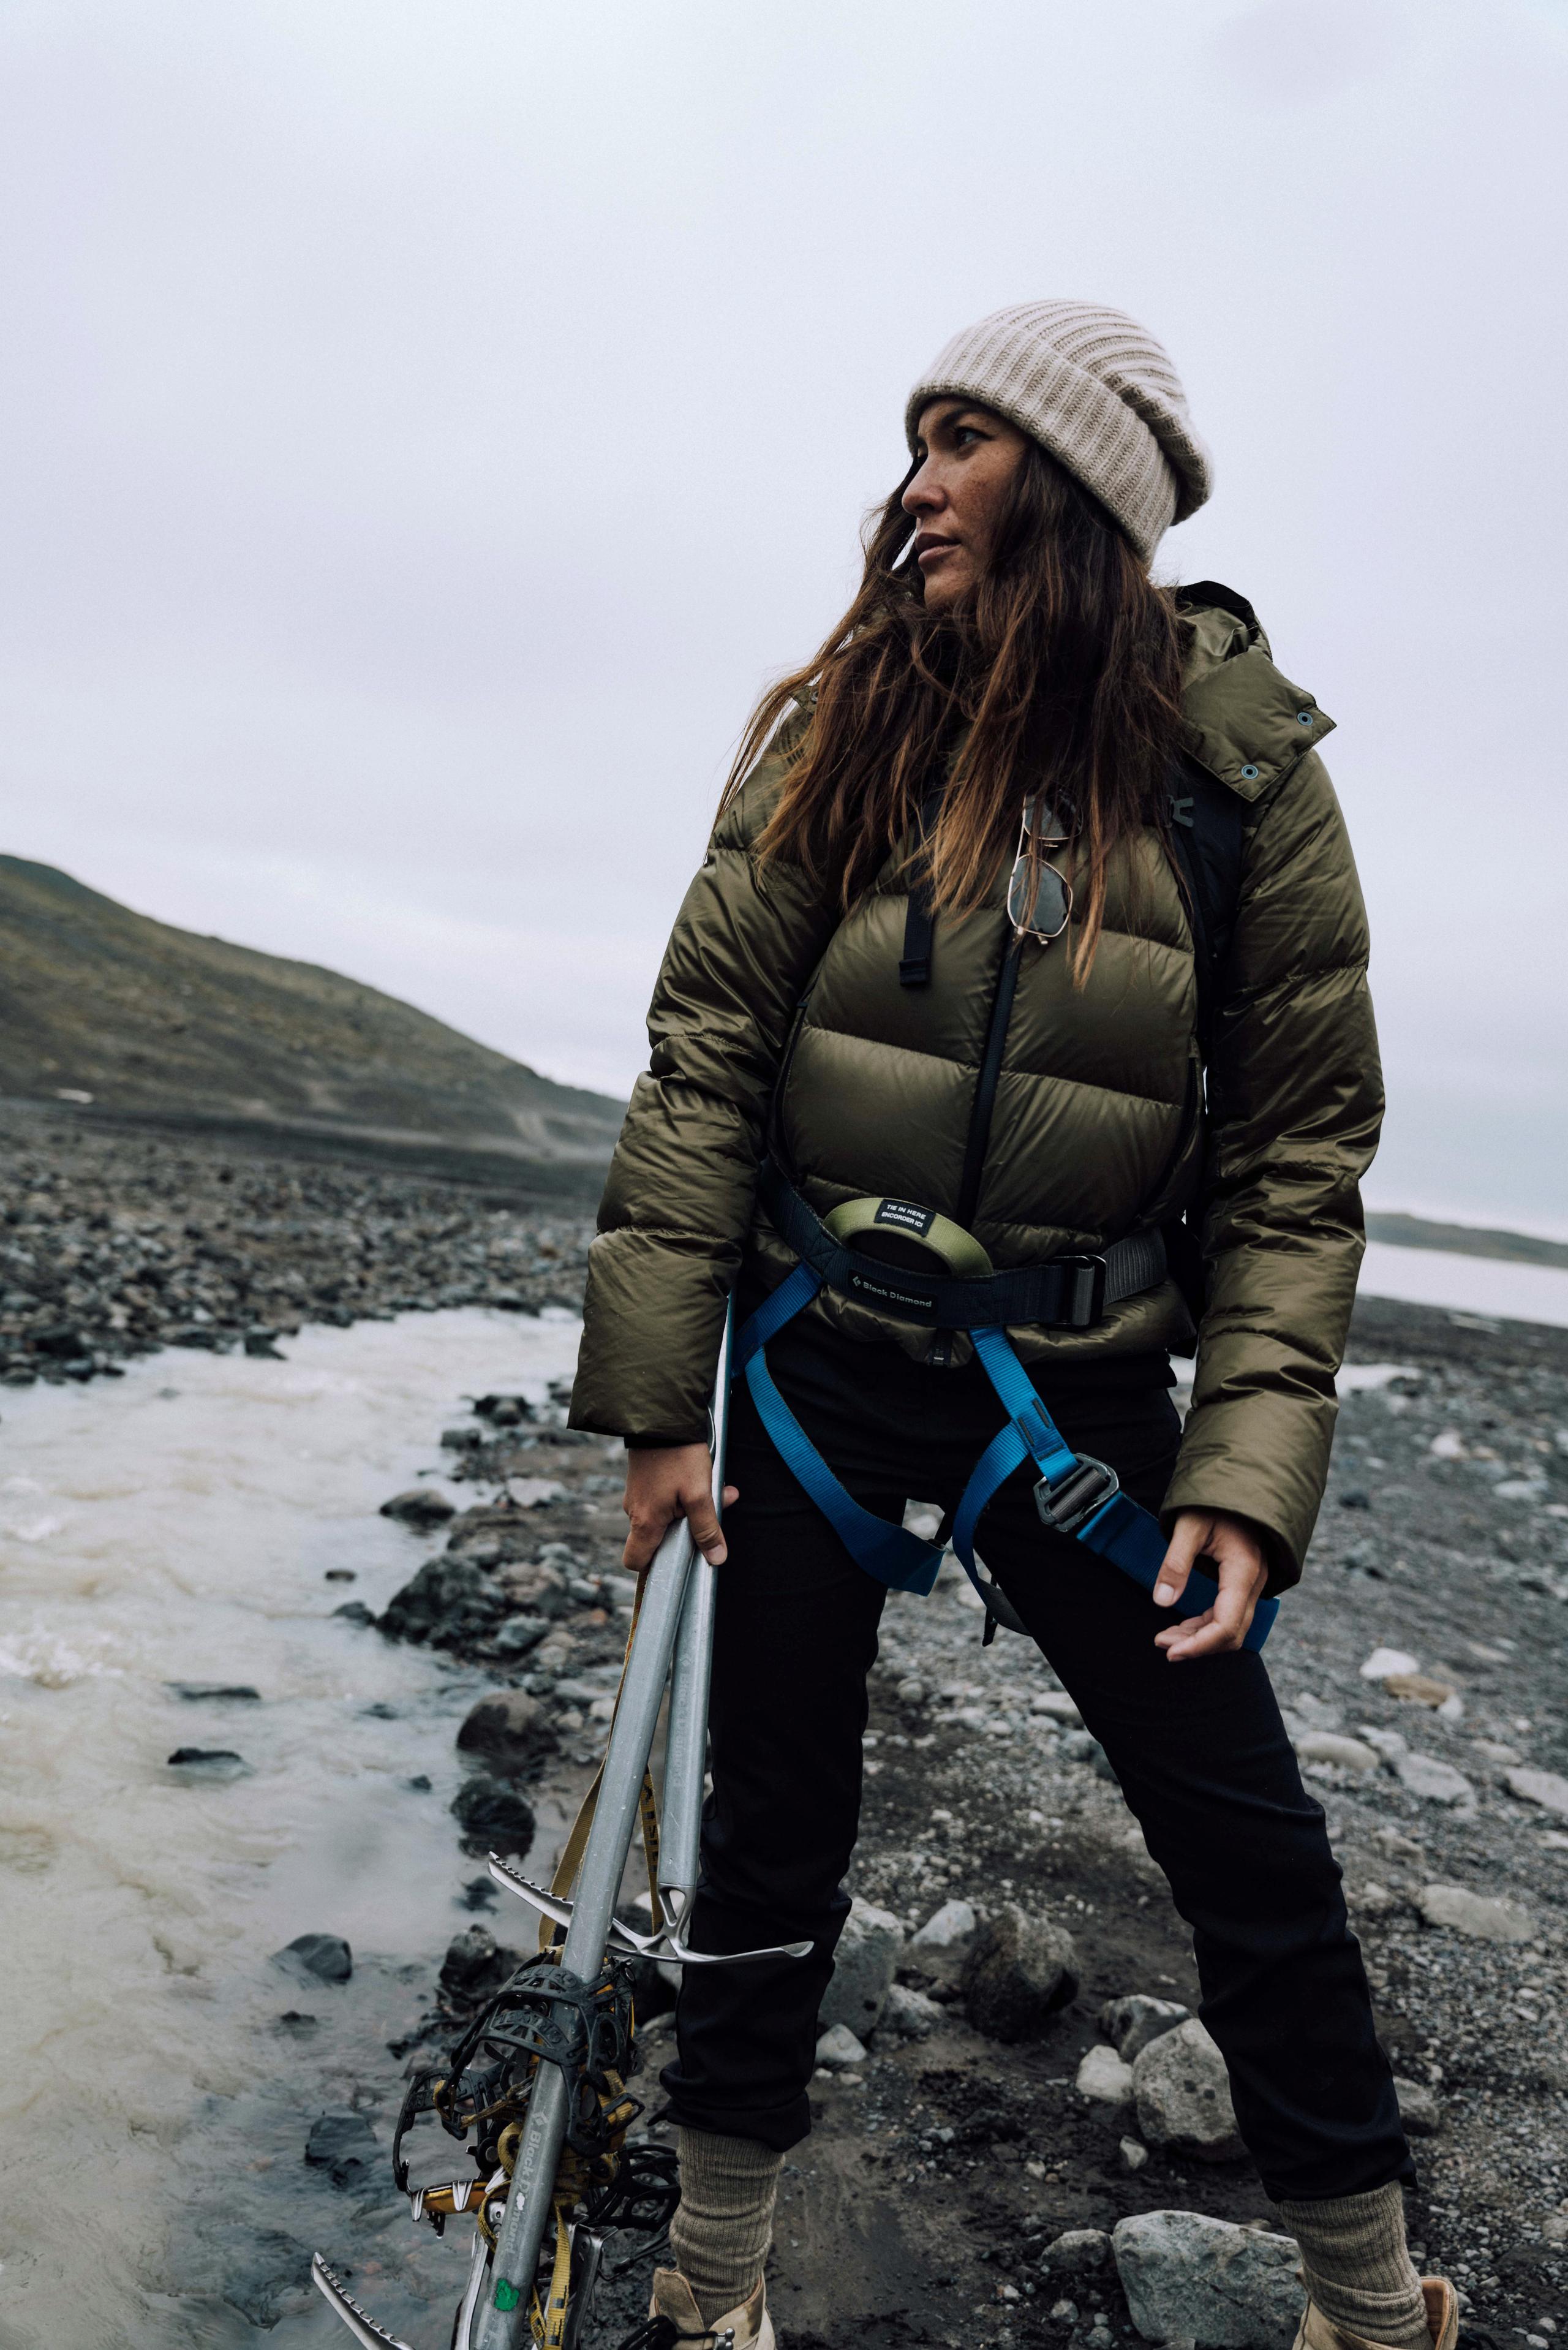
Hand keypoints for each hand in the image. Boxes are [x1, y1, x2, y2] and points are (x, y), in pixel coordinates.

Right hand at [622, 1443, 738, 1574]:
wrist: (661, 1416)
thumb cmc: (679, 1455)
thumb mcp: (699, 1493)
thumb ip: (706, 1528)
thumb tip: (716, 1559)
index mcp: (645, 1521)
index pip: (635, 1561)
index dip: (654, 1565)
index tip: (677, 1556)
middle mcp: (634, 1511)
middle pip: (655, 1538)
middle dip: (684, 1530)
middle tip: (708, 1513)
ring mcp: (636, 1495)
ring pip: (662, 1515)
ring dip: (686, 1509)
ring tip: (709, 1488)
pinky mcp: (642, 1481)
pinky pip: (661, 1499)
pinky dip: (680, 1494)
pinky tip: (697, 1477)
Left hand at [1152, 1509, 1268, 1660]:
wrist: (1237, 1484)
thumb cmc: (1213, 1500)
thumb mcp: (1188, 1526)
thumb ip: (1175, 1563)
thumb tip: (1162, 1601)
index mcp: (1243, 1569)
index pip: (1227, 1624)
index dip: (1199, 1645)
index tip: (1170, 1651)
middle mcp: (1254, 1581)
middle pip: (1232, 1633)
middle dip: (1197, 1645)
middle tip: (1162, 1643)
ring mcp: (1253, 1583)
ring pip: (1232, 1626)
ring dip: (1200, 1637)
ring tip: (1166, 1637)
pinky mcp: (1245, 1582)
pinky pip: (1230, 1613)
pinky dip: (1207, 1625)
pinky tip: (1184, 1626)